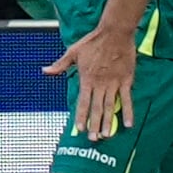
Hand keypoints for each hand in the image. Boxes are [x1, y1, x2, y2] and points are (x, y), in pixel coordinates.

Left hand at [43, 25, 133, 140]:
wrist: (114, 33)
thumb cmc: (93, 42)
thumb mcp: (73, 52)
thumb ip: (60, 65)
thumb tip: (44, 71)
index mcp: (87, 79)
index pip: (83, 102)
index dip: (81, 116)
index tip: (79, 128)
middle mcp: (100, 84)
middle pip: (97, 108)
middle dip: (94, 124)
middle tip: (93, 138)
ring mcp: (114, 83)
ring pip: (111, 106)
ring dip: (108, 122)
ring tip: (106, 136)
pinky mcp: (126, 81)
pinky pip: (127, 99)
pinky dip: (128, 112)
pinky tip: (127, 124)